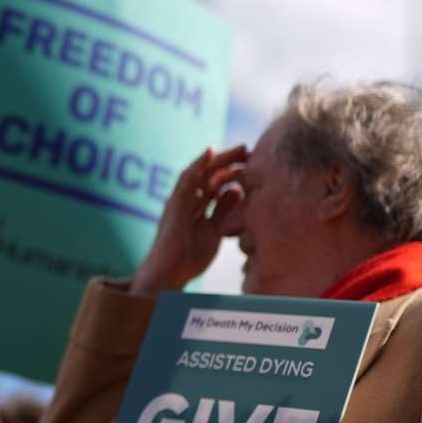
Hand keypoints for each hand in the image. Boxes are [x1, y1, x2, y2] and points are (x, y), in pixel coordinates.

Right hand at [131, 145, 246, 295]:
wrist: (170, 273)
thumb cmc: (189, 256)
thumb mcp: (214, 230)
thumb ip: (223, 210)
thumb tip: (236, 190)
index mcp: (196, 206)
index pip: (214, 182)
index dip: (231, 171)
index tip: (251, 164)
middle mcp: (187, 199)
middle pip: (209, 174)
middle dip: (228, 161)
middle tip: (248, 150)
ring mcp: (180, 200)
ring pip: (199, 172)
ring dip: (219, 159)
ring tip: (239, 150)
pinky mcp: (175, 203)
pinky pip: (186, 180)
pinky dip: (197, 164)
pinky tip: (210, 153)